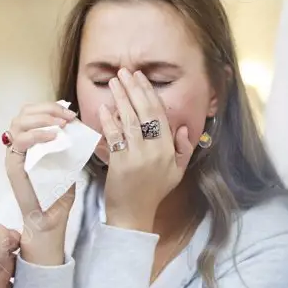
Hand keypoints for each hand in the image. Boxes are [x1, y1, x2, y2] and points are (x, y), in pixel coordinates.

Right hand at [5, 102, 77, 264]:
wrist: (50, 220)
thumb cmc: (58, 195)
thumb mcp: (68, 163)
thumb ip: (68, 144)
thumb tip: (76, 124)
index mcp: (30, 142)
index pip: (33, 113)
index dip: (51, 107)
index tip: (71, 114)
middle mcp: (19, 145)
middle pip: (23, 113)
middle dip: (48, 109)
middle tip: (68, 117)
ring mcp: (14, 154)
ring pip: (18, 122)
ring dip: (42, 118)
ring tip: (61, 126)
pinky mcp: (12, 165)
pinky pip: (19, 141)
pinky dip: (37, 134)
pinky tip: (53, 137)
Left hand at [99, 68, 194, 231]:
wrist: (134, 215)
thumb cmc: (154, 192)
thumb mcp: (177, 172)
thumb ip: (183, 149)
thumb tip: (181, 127)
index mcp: (169, 150)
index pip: (160, 115)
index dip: (149, 93)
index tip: (140, 78)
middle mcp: (155, 150)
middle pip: (144, 113)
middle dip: (134, 89)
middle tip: (124, 72)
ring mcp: (137, 157)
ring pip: (129, 121)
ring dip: (120, 99)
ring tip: (113, 82)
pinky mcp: (120, 163)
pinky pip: (114, 137)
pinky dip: (108, 121)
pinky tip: (103, 107)